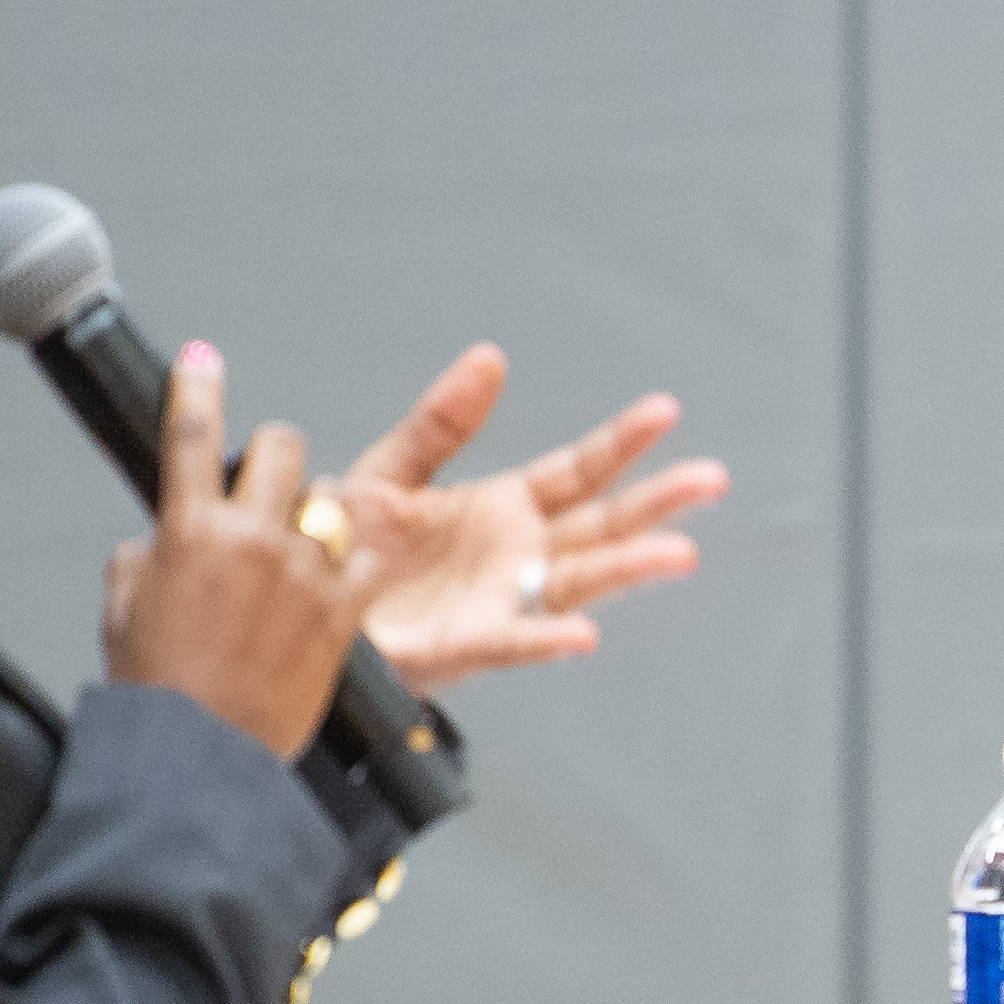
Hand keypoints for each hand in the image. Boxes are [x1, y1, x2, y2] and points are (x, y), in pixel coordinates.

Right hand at [99, 342, 373, 758]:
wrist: (199, 758)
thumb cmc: (157, 690)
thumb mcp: (124, 606)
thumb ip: (148, 553)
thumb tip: (164, 536)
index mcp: (189, 530)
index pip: (189, 433)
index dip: (196, 385)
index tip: (201, 359)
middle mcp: (251, 540)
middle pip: (281, 447)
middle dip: (273, 455)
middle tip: (263, 482)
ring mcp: (303, 573)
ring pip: (328, 500)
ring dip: (311, 516)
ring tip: (293, 554)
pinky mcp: (343, 612)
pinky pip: (362, 562)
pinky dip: (347, 569)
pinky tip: (329, 588)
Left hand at [313, 346, 727, 690]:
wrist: (295, 612)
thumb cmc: (342, 552)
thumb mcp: (390, 470)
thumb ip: (441, 422)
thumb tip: (489, 359)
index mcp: (501, 511)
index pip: (579, 472)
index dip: (622, 442)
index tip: (664, 411)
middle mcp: (516, 557)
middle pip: (602, 525)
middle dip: (657, 503)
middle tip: (708, 480)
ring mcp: (501, 602)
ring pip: (579, 581)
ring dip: (629, 568)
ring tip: (678, 552)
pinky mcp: (466, 645)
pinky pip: (515, 642)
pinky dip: (548, 639)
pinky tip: (583, 636)